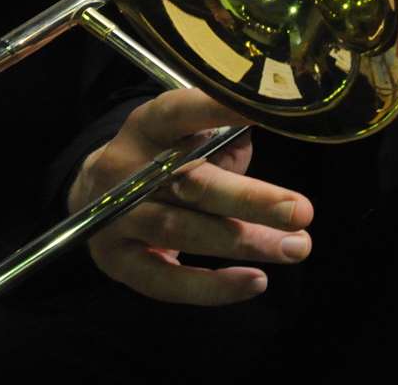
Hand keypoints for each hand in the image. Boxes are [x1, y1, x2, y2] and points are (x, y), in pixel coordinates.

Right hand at [71, 89, 311, 305]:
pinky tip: (256, 281)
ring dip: (244, 242)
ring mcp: (116, 218)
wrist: (96, 195)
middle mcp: (126, 170)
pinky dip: (213, 286)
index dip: (218, 111)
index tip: (265, 112)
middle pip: (190, 184)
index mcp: (147, 126)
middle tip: (302, 211)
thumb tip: (282, 129)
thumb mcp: (188, 136)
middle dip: (251, 199)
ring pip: (181, 231)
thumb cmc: (165, 162)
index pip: (181, 112)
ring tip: (295, 247)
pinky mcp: (116, 261)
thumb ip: (226, 137)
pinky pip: (166, 282)